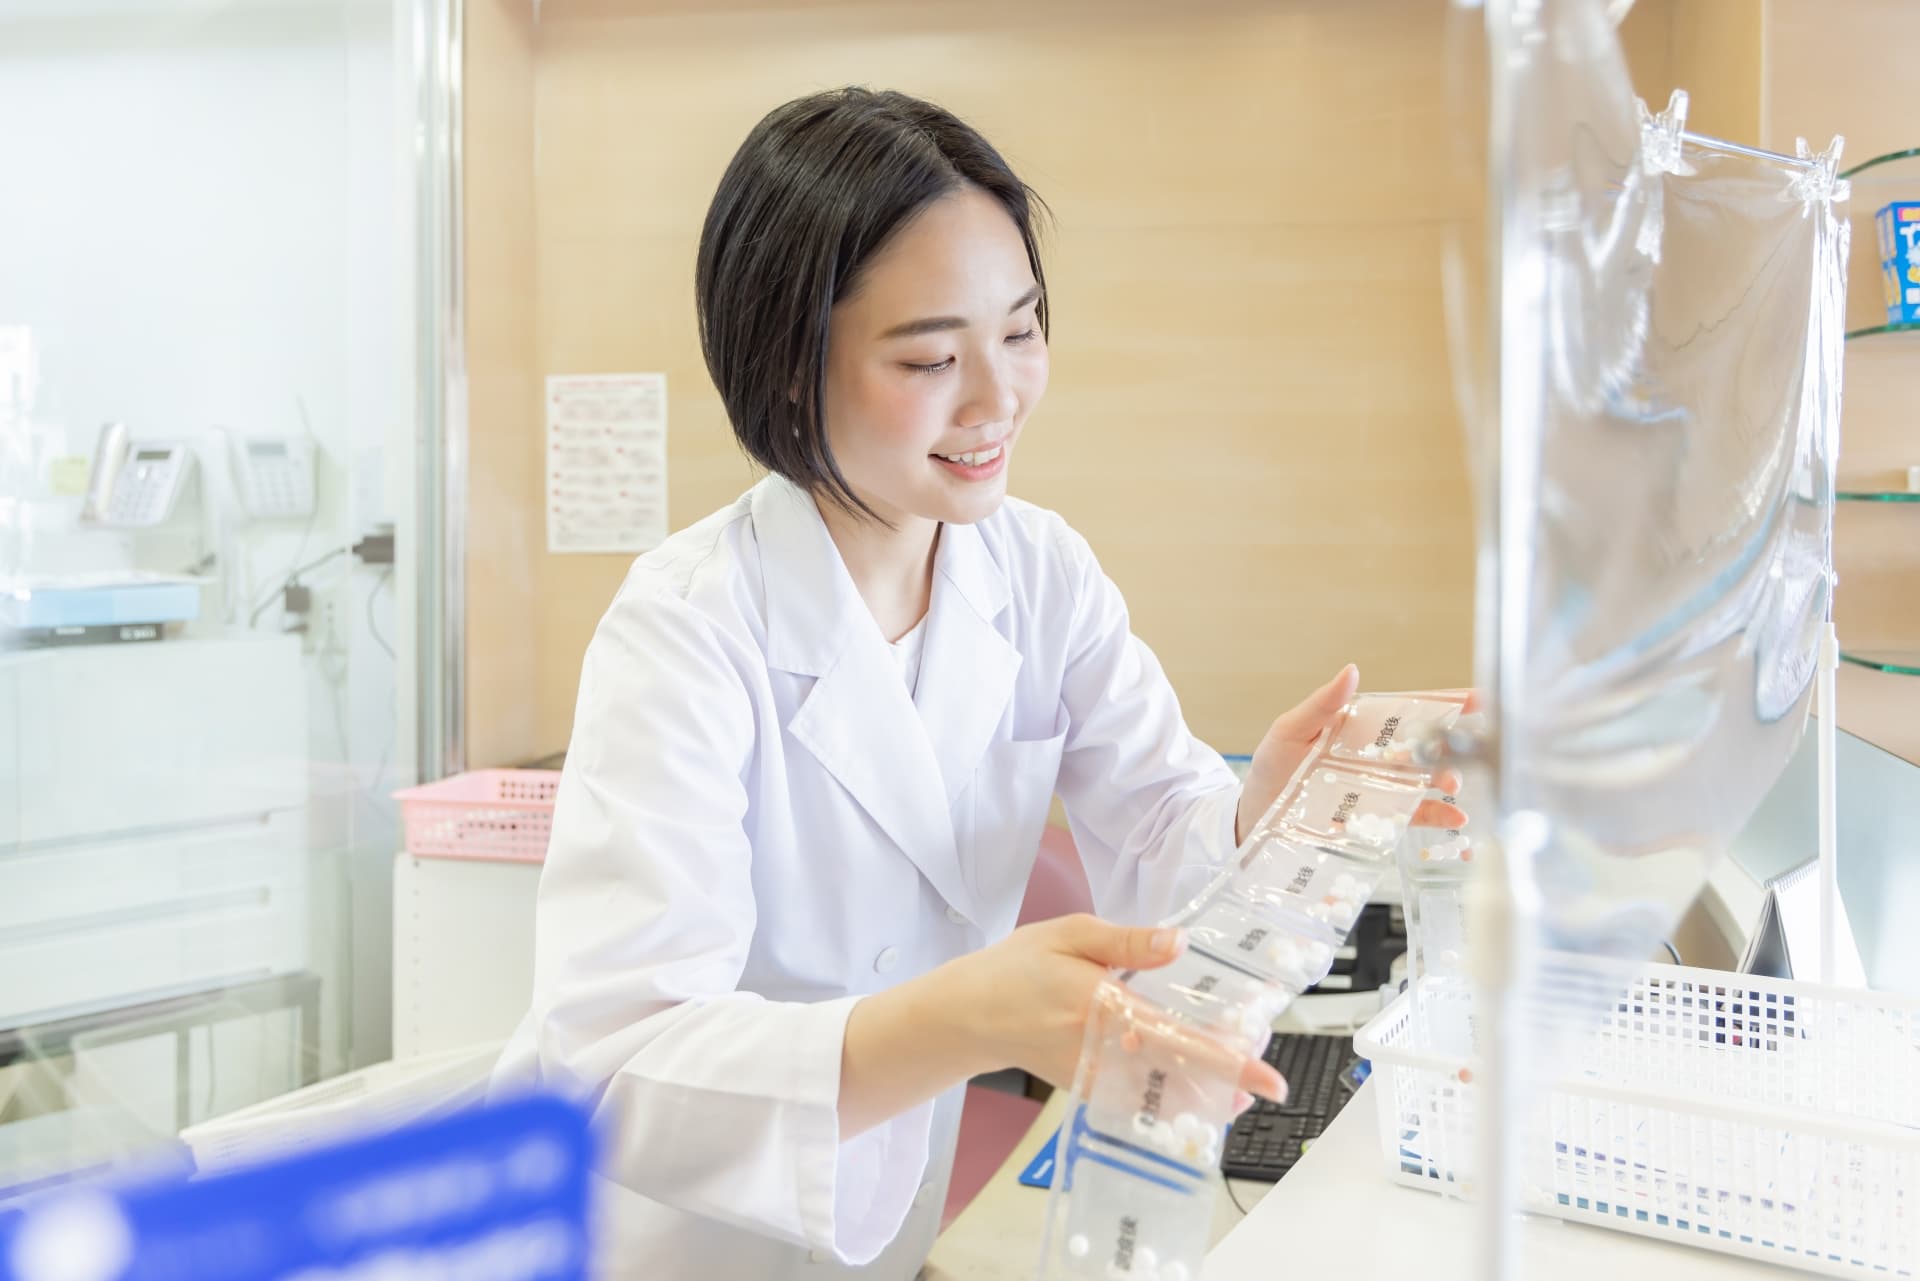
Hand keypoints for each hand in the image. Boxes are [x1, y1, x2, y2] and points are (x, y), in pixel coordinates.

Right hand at [937, 915, 1286, 1105]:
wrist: (970, 1015)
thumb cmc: (1019, 968)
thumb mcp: (1072, 934)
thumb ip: (1130, 941)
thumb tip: (1180, 943)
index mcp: (1104, 1008)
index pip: (1178, 1041)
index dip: (1228, 1063)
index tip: (1269, 1080)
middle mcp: (1104, 1052)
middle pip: (1184, 1079)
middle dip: (1229, 1077)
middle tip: (1255, 1056)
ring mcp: (1097, 1079)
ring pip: (1167, 1098)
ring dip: (1207, 1091)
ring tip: (1235, 1078)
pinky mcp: (1090, 1090)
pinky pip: (1143, 1102)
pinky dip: (1175, 1096)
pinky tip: (1194, 1083)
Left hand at [1236, 666, 1470, 842]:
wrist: (1253, 819)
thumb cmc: (1270, 769)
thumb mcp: (1289, 731)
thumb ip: (1320, 706)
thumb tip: (1350, 671)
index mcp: (1358, 728)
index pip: (1404, 711)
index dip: (1441, 704)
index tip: (1475, 700)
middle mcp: (1374, 756)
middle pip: (1423, 746)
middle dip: (1448, 745)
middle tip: (1461, 750)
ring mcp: (1377, 787)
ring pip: (1423, 779)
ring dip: (1445, 779)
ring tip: (1452, 784)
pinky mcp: (1375, 817)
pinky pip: (1411, 814)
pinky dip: (1435, 814)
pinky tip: (1452, 816)